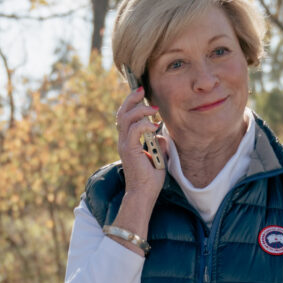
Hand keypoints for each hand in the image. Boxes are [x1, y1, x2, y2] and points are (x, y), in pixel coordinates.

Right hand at [115, 86, 165, 203]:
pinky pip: (134, 130)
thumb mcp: (158, 155)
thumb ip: (158, 143)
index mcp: (128, 141)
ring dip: (140, 110)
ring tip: (153, 109)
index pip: (125, 117)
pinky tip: (154, 126)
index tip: (141, 92)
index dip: (131, 103)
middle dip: (132, 99)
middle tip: (141, 89)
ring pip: (126, 118)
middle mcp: (124, 141)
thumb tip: (160, 134)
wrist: (144, 194)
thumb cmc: (150, 178)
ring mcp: (125, 144)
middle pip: (122, 113)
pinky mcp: (129, 149)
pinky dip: (144, 124)